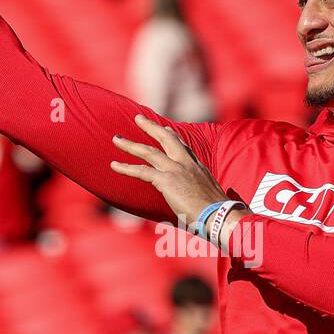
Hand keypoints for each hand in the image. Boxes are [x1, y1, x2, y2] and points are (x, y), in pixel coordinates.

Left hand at [110, 115, 227, 227]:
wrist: (219, 215)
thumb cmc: (218, 213)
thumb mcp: (212, 198)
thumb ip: (203, 196)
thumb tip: (201, 205)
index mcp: (199, 168)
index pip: (183, 146)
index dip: (173, 136)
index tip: (166, 129)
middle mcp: (187, 164)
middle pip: (167, 139)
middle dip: (151, 127)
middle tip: (138, 118)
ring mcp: (176, 170)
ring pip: (149, 152)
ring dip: (130, 145)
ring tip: (116, 139)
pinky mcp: (166, 180)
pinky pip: (142, 171)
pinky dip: (126, 168)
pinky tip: (114, 165)